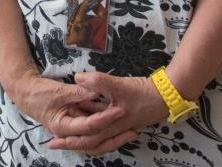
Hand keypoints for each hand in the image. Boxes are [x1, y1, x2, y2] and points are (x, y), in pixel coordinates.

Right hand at [4, 74, 127, 141]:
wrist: (26, 92)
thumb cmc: (39, 92)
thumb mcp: (59, 91)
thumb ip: (79, 92)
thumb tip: (98, 91)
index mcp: (63, 126)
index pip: (89, 126)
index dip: (106, 118)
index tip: (121, 109)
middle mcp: (69, 133)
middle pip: (95, 141)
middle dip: (115, 138)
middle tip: (134, 131)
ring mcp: (73, 130)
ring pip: (96, 140)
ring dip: (114, 138)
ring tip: (133, 133)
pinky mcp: (77, 124)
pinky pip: (94, 132)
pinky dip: (107, 130)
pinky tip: (121, 128)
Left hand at [47, 72, 168, 153]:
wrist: (168, 95)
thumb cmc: (144, 93)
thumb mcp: (120, 85)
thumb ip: (98, 82)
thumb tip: (77, 78)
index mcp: (111, 126)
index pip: (87, 137)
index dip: (70, 140)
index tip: (53, 140)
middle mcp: (115, 130)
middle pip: (90, 142)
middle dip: (72, 143)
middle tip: (54, 143)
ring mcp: (120, 126)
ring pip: (97, 138)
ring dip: (82, 136)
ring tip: (65, 133)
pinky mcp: (123, 120)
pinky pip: (104, 130)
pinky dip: (93, 128)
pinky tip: (84, 118)